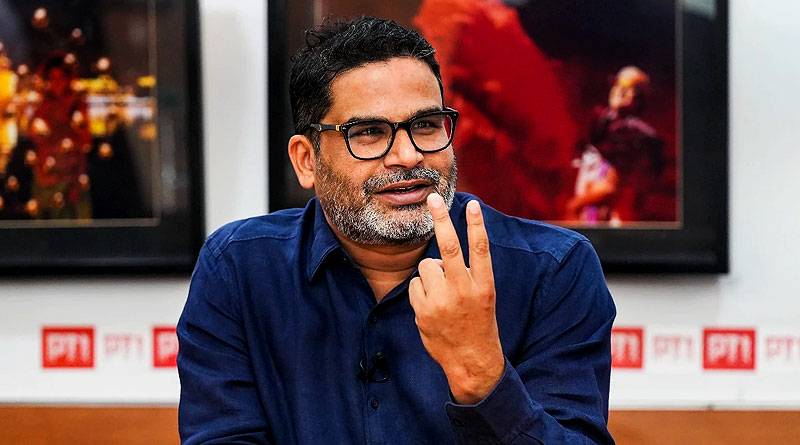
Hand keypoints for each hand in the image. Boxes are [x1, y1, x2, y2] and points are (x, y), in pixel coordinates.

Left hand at [409, 194, 504, 403]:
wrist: (471, 360)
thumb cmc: (478, 323)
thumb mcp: (484, 297)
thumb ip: (468, 274)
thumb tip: (442, 254)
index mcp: (484, 286)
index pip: (480, 250)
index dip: (476, 226)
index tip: (472, 205)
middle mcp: (464, 291)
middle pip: (450, 248)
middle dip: (440, 220)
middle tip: (432, 198)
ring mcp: (442, 301)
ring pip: (426, 267)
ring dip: (430, 274)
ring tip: (441, 295)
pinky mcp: (424, 311)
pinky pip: (415, 285)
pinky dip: (420, 291)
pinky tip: (431, 306)